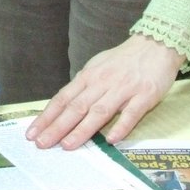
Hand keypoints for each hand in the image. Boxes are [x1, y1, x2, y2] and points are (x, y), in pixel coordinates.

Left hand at [26, 35, 182, 149]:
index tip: (32, 133)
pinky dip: (121, 126)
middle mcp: (102, 82)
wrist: (157, 44)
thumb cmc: (124, 59)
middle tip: (42, 144)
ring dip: (82, 130)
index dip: (47, 117)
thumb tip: (64, 104)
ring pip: (99, 111)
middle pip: (76, 107)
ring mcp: (123, 89)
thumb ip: (83, 86)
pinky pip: (131, 113)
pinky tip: (111, 140)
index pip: (63, 99)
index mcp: (89, 76)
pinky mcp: (145, 95)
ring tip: (67, 146)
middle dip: (57, 127)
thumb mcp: (98, 67)